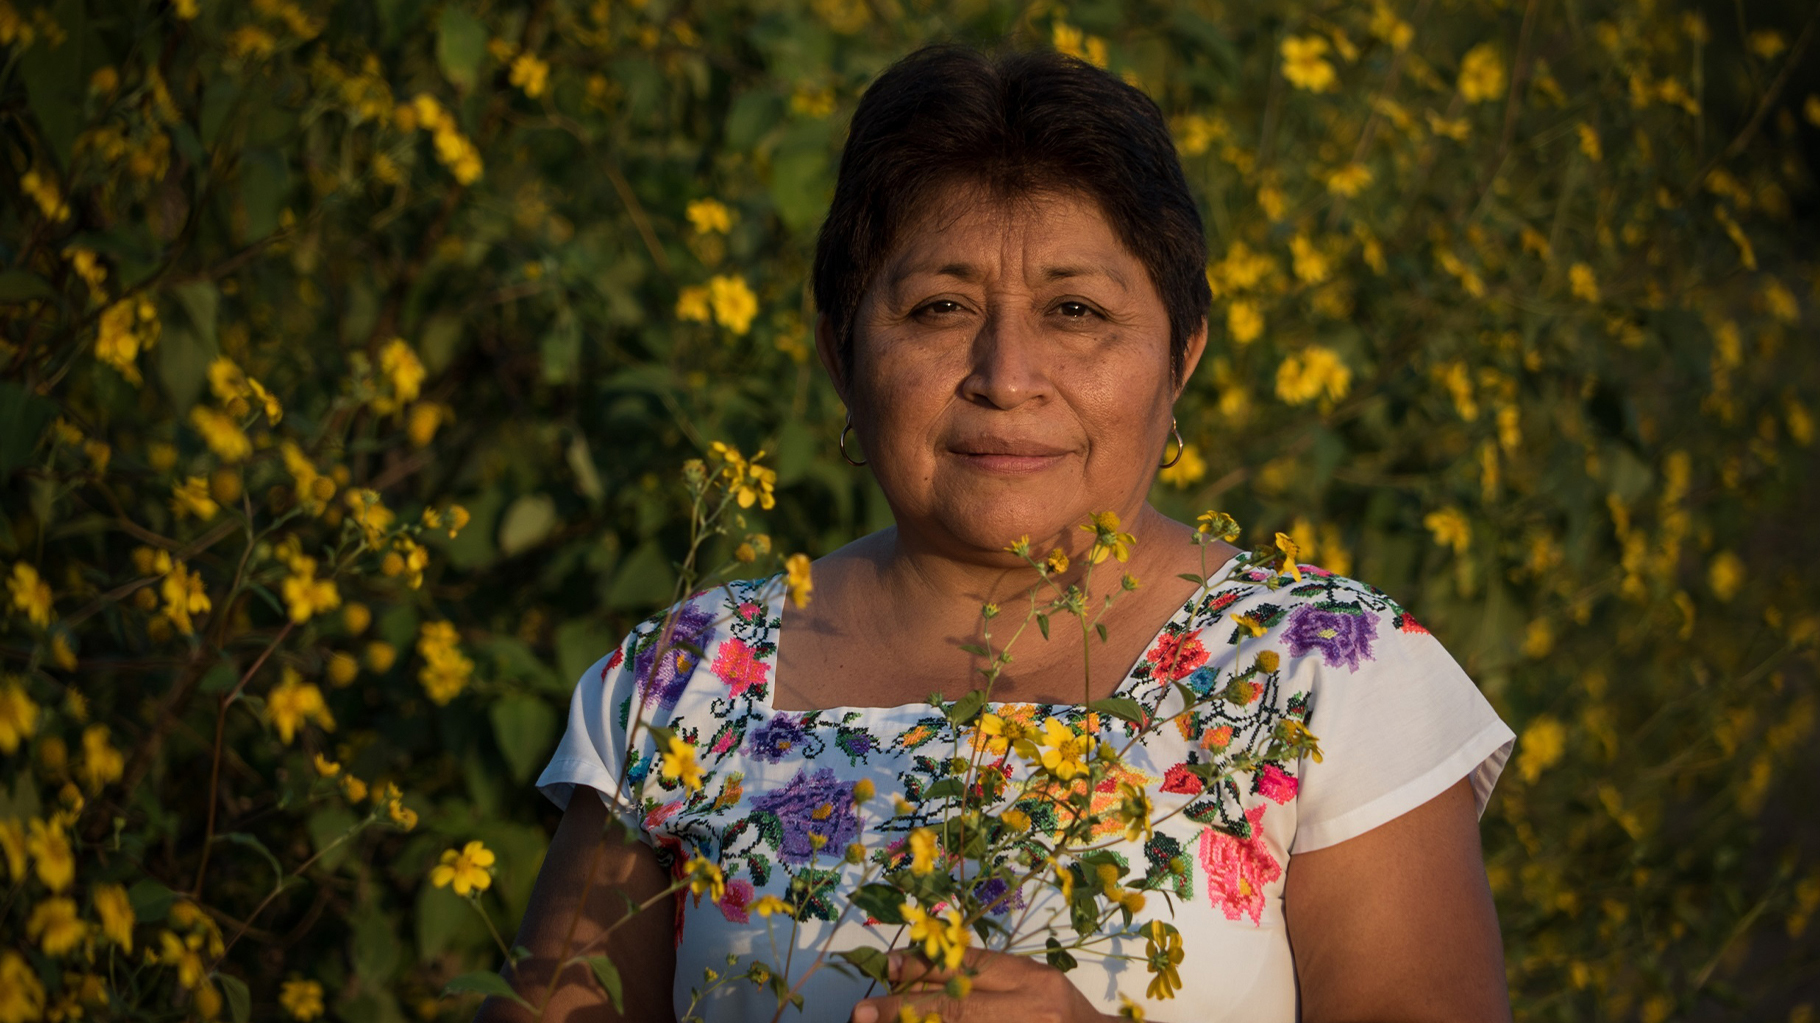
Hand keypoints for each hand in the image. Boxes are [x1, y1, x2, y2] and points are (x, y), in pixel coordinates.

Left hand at [849, 948, 1114, 1022]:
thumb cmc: (1063, 1016)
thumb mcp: (1034, 986)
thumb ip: (989, 978)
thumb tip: (922, 973)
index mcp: (1032, 980)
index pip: (970, 967)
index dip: (924, 966)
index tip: (888, 966)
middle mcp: (1030, 1008)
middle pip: (957, 1007)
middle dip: (905, 1009)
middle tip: (862, 1012)